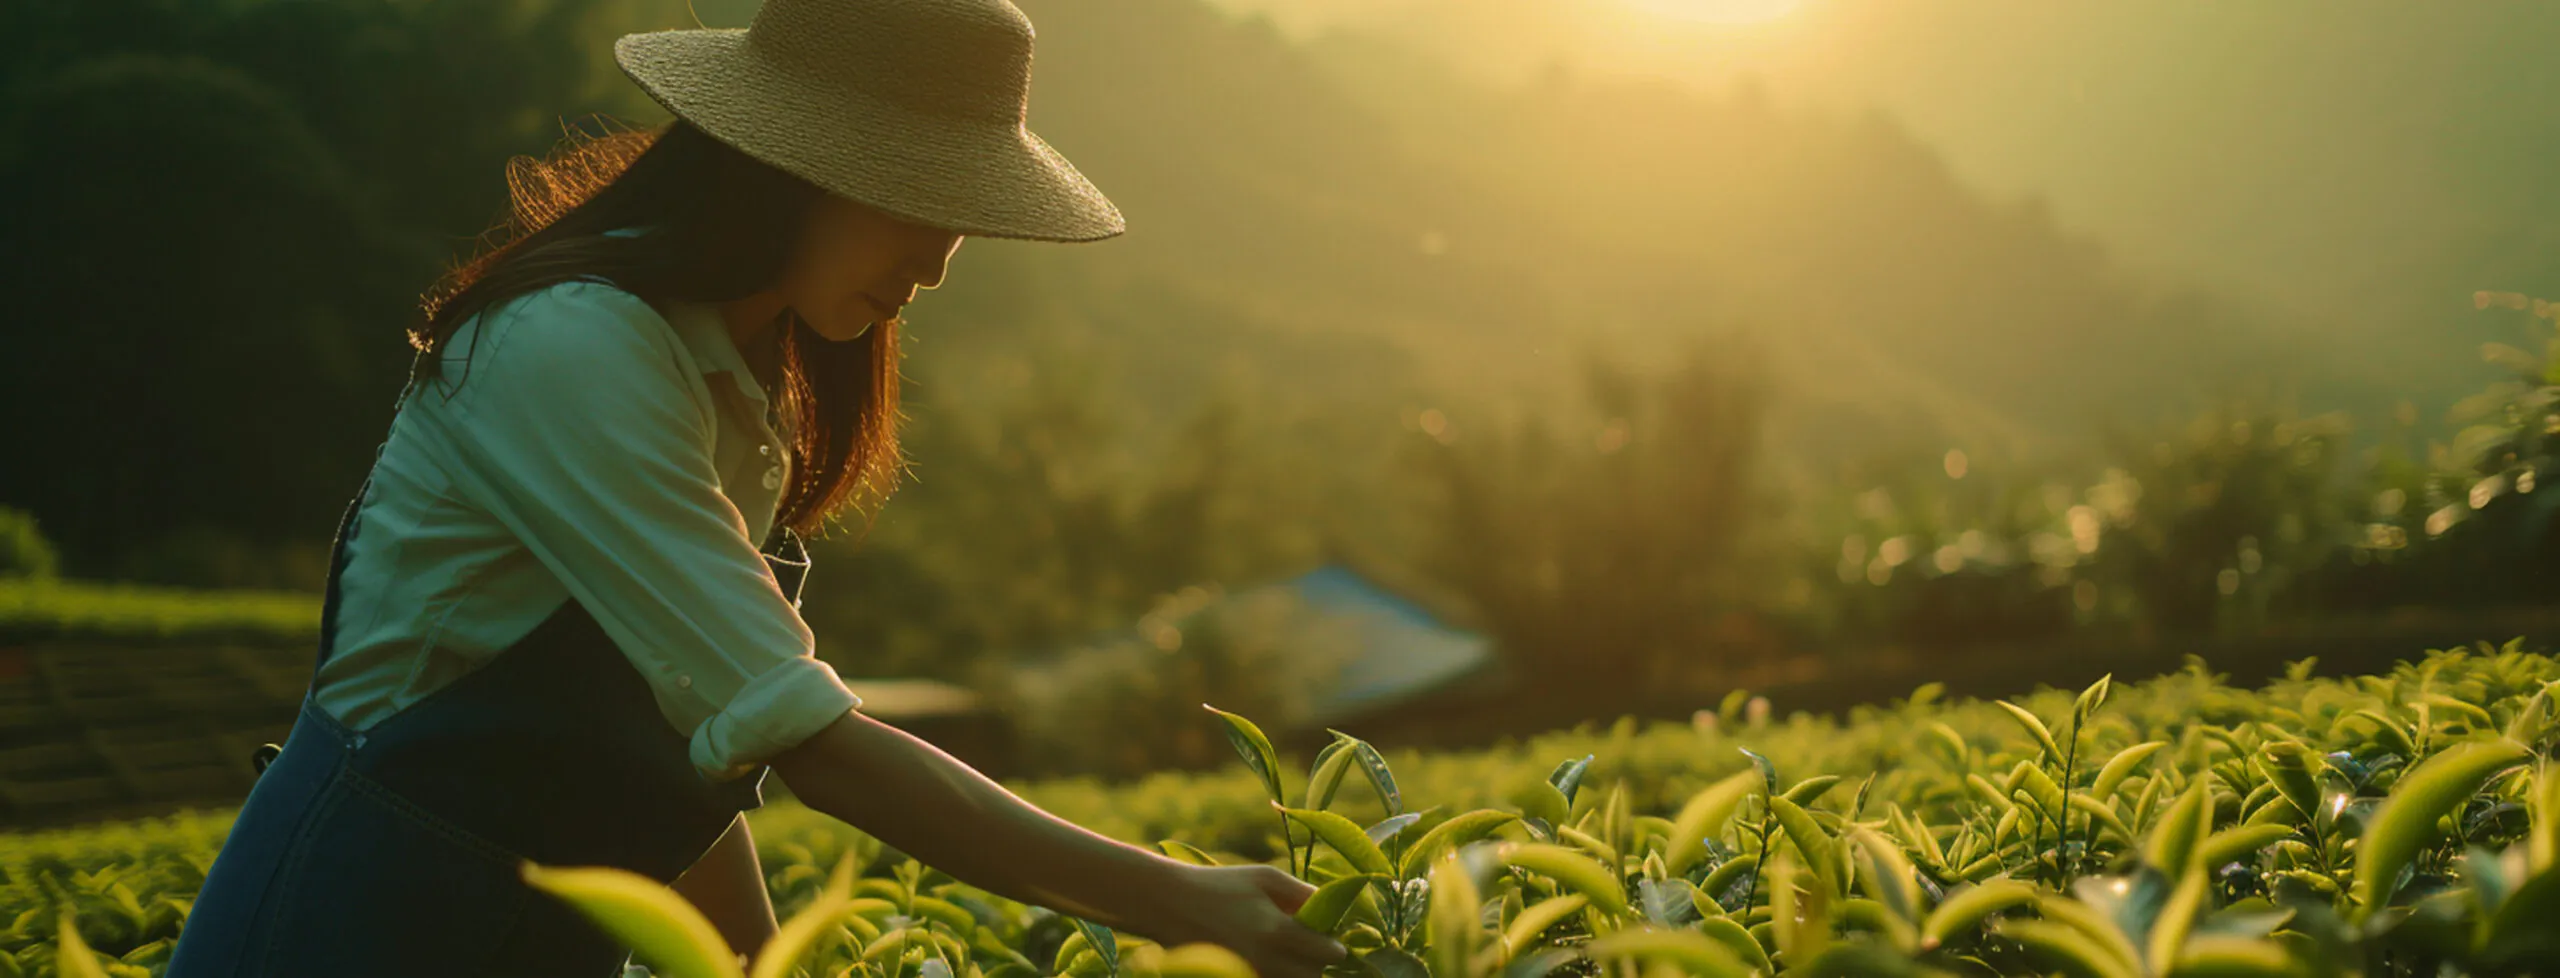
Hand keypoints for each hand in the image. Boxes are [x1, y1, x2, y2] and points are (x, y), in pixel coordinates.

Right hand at [1148, 864, 1346, 977]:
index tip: (1328, 937)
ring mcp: (1250, 975)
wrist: (1169, 905)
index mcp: (1278, 931)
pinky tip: (1266, 958)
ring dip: (1296, 972)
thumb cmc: (1220, 885)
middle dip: (1316, 963)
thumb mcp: (1266, 878)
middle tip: (1307, 945)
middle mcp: (1267, 961)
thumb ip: (1303, 894)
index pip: (1328, 953)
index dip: (1333, 945)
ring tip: (1284, 951)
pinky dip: (1275, 975)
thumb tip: (1331, 909)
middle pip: (1313, 977)